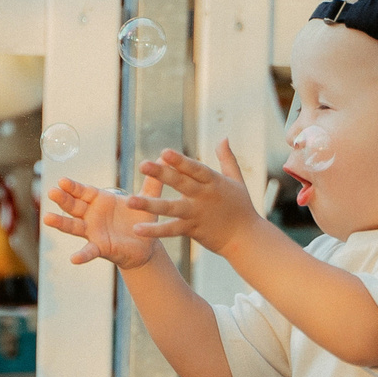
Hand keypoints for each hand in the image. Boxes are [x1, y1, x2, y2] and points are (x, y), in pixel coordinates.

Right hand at [41, 173, 161, 269]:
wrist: (145, 245)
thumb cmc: (141, 219)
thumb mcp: (148, 199)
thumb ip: (153, 180)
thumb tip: (162, 157)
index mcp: (101, 200)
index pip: (83, 191)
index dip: (73, 187)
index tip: (62, 180)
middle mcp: (92, 215)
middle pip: (74, 206)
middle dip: (63, 199)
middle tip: (52, 192)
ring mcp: (93, 232)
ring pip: (74, 226)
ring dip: (61, 223)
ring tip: (47, 219)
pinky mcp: (101, 248)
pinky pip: (89, 251)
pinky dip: (82, 255)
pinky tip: (74, 259)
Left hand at [123, 142, 266, 255]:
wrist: (247, 238)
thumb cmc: (242, 207)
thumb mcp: (237, 180)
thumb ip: (227, 159)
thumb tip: (223, 137)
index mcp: (213, 182)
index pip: (195, 169)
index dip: (180, 161)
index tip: (164, 152)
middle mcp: (204, 196)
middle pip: (181, 183)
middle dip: (162, 174)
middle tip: (142, 164)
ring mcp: (197, 214)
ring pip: (171, 208)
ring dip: (150, 205)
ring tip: (130, 201)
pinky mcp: (193, 230)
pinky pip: (171, 230)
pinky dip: (155, 231)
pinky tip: (137, 229)